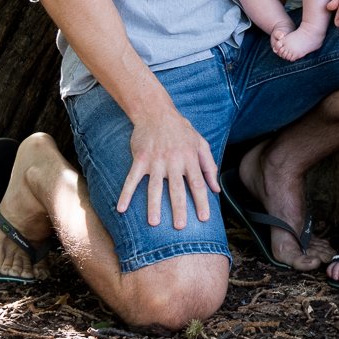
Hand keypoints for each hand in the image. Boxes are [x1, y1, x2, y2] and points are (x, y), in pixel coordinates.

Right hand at [117, 108, 220, 229]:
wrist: (156, 112)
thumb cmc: (181, 130)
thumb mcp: (200, 143)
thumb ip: (209, 166)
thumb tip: (216, 189)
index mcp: (190, 158)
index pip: (198, 183)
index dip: (201, 201)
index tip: (204, 218)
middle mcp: (173, 161)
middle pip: (177, 189)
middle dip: (179, 208)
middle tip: (180, 227)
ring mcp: (155, 161)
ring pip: (154, 187)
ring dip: (153, 205)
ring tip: (154, 223)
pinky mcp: (140, 159)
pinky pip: (131, 179)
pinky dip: (126, 194)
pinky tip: (121, 208)